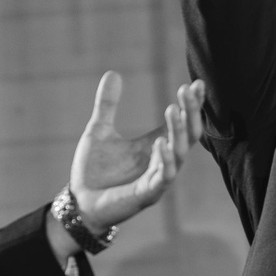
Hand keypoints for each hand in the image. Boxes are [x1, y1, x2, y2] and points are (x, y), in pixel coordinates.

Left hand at [67, 73, 206, 231]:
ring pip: (178, 154)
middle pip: (187, 136)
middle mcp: (162, 162)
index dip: (191, 105)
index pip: (181, 123)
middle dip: (190, 113)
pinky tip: (161, 142)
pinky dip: (164, 160)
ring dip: (178, 132)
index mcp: (154, 147)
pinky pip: (162, 178)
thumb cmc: (93, 172)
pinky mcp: (146, 195)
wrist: (79, 203)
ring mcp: (156, 180)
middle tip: (188, 90)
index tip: (196, 83)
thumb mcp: (98, 131)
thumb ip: (108, 104)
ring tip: (173, 109)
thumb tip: (113, 72)